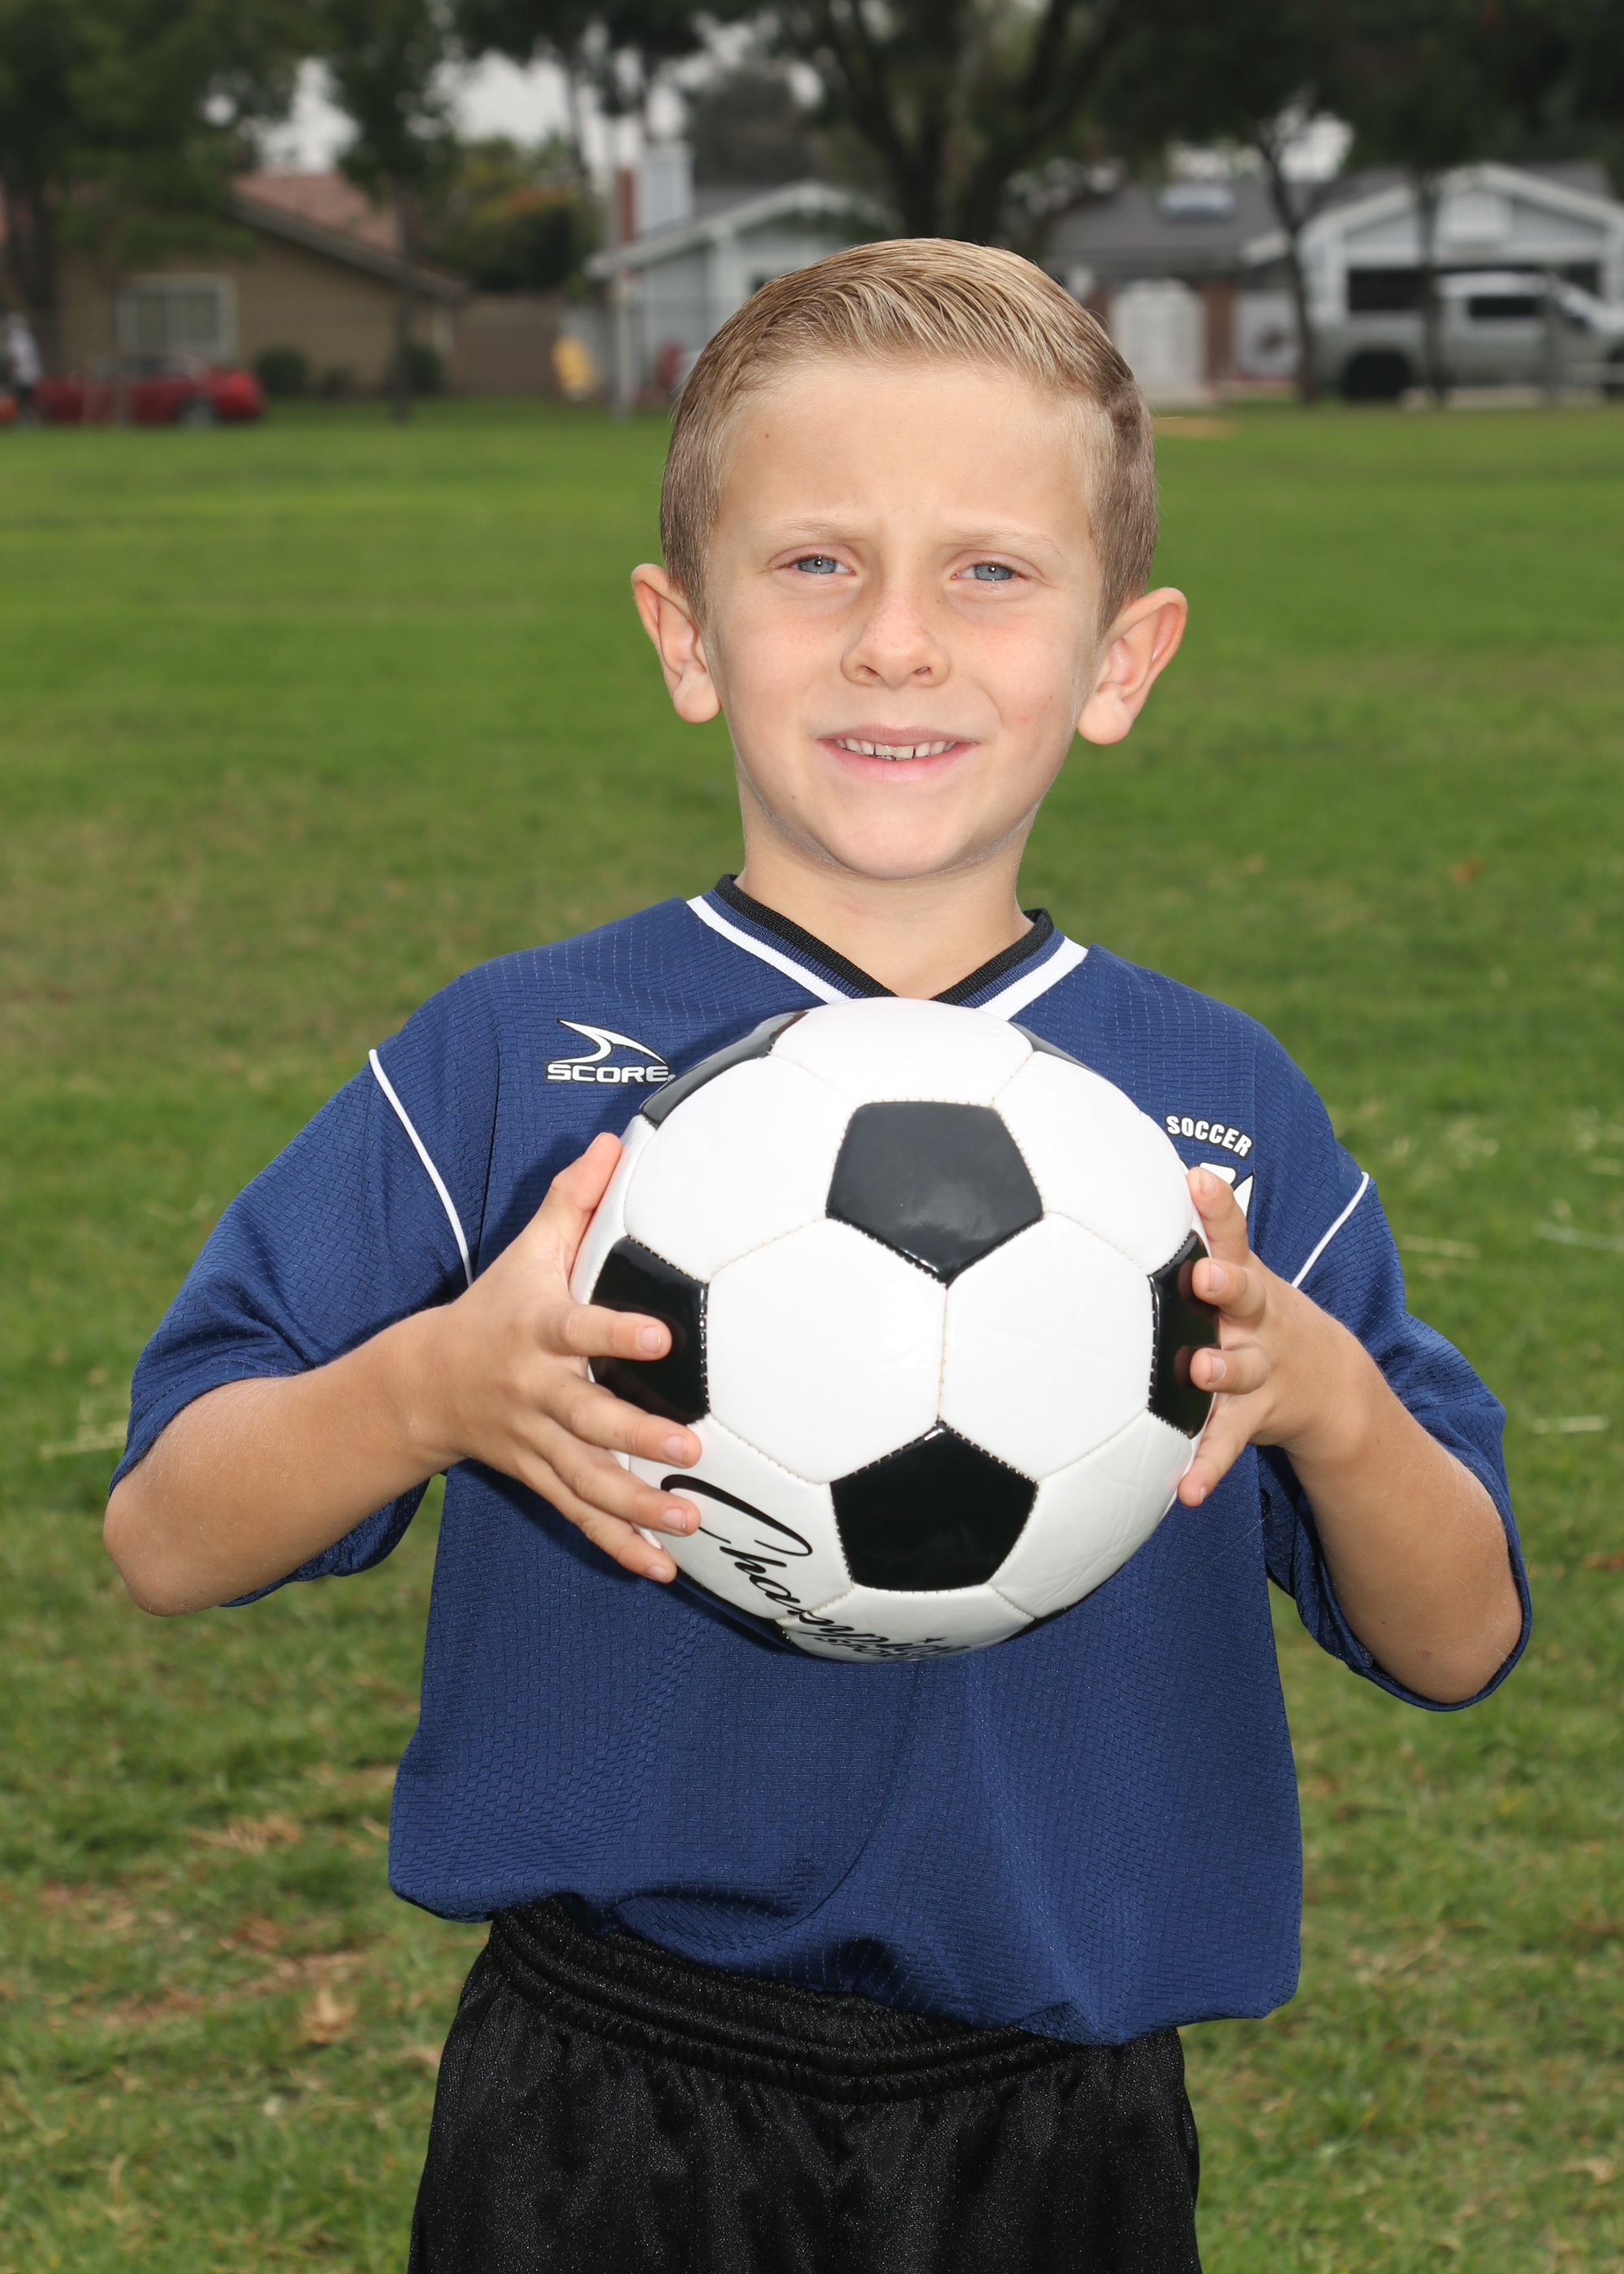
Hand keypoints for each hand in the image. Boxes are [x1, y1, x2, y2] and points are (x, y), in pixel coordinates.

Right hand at [412, 1132, 700, 1581]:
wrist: (423, 1385)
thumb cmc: (496, 1306)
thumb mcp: (526, 1250)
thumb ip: (573, 1199)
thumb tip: (616, 1139)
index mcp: (537, 1331)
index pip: (577, 1327)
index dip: (615, 1332)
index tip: (661, 1334)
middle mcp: (536, 1391)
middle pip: (587, 1417)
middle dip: (636, 1435)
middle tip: (690, 1449)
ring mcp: (536, 1441)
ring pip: (587, 1478)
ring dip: (637, 1505)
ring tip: (690, 1522)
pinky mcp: (539, 1476)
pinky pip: (579, 1515)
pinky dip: (617, 1545)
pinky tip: (660, 1569)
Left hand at [1176, 1166, 1366, 1507]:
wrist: (1328, 1380)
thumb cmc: (1251, 1312)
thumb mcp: (1238, 1271)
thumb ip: (1197, 1233)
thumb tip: (1138, 1176)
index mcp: (1244, 1280)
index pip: (1231, 1234)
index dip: (1216, 1207)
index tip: (1197, 1180)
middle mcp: (1255, 1320)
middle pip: (1244, 1296)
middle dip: (1225, 1284)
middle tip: (1203, 1277)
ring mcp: (1258, 1369)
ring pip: (1239, 1370)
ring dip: (1220, 1372)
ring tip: (1201, 1373)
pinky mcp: (1252, 1416)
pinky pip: (1226, 1443)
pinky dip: (1206, 1467)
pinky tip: (1184, 1493)